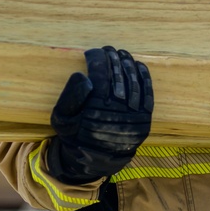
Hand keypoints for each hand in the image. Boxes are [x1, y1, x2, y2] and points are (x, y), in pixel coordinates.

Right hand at [47, 46, 154, 183]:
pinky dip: (144, 77)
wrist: (94, 161)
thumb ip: (70, 96)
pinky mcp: (145, 120)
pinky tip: (138, 65)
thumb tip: (84, 75)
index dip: (96, 59)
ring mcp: (134, 117)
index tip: (92, 52)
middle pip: (118, 75)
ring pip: (134, 82)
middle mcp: (117, 112)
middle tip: (108, 49)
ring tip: (122, 53)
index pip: (100, 74)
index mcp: (95, 109)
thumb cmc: (74, 135)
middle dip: (113, 58)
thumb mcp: (62, 118)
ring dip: (128, 64)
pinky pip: (148, 94)